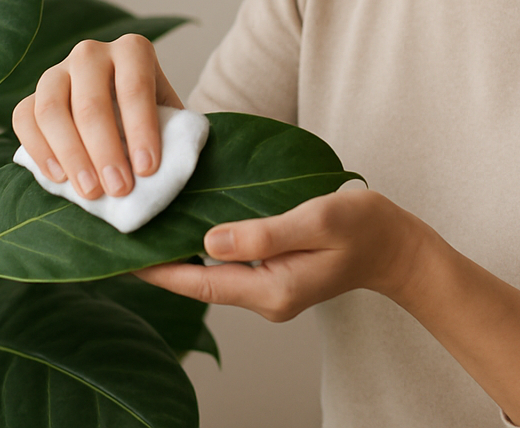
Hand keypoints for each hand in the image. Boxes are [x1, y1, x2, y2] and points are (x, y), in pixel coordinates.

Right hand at [12, 34, 182, 199]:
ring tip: (90, 191)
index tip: (147, 169)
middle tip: (119, 188)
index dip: (141, 130)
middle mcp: (91, 53)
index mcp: (132, 50)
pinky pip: (23, 119)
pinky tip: (59, 178)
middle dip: (105, 150)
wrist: (120, 110)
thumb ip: (169, 135)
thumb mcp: (168, 117)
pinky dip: (38, 150)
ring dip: (71, 155)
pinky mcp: (31, 96)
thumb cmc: (150, 118)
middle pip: (90, 103)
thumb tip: (167, 171)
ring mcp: (56, 72)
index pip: (135, 88)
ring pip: (51, 110)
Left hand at [132, 188, 432, 321]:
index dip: (158, 270)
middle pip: (200, 281)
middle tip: (123, 231)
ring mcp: (270, 289)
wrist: (398, 247)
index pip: (201, 283)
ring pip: (213, 272)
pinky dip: (205, 244)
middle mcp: (266, 297)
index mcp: (273, 290)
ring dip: (181, 251)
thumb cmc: (364, 228)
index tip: (121, 255)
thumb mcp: (316, 221)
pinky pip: (231, 263)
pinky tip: (188, 221)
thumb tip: (210, 240)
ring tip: (147, 222)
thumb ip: (265, 233)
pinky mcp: (275, 275)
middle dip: (161, 260)